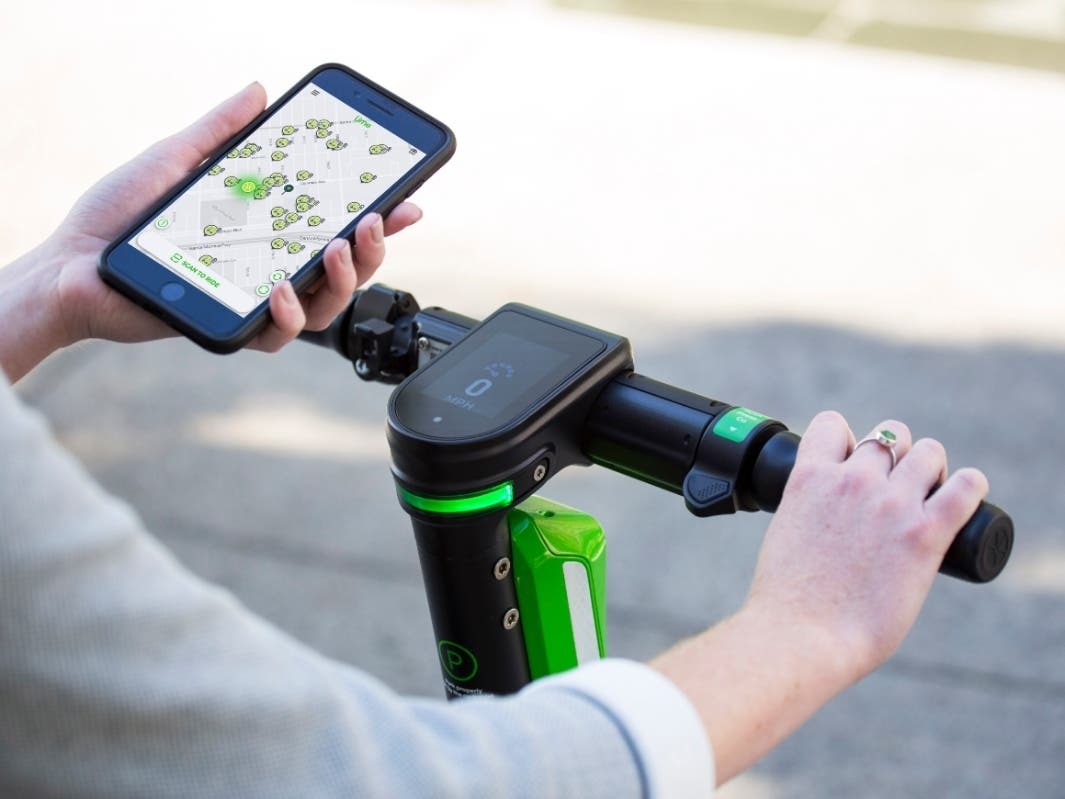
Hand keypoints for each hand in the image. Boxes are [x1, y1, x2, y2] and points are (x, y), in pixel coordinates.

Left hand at [0, 82, 422, 380]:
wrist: (72, 266)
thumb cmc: (119, 218)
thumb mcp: (176, 161)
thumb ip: (219, 131)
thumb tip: (257, 93)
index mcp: (268, 231)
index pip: (335, 225)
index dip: (379, 217)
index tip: (406, 199)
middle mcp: (272, 269)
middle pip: (347, 270)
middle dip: (375, 248)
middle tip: (373, 222)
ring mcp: (257, 302)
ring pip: (328, 306)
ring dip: (347, 279)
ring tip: (338, 248)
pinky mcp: (236, 329)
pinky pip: (281, 334)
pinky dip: (292, 314)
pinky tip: (281, 287)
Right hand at [746, 411, 988, 677]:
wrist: (802, 636)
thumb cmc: (788, 601)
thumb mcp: (786, 533)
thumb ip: (808, 513)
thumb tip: (827, 523)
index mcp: (810, 477)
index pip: (834, 424)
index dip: (848, 442)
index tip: (853, 466)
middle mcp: (853, 480)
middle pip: (889, 436)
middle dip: (896, 457)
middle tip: (899, 488)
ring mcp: (890, 504)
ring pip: (929, 452)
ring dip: (931, 468)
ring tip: (932, 494)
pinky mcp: (925, 534)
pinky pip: (967, 487)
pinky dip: (971, 486)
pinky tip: (967, 495)